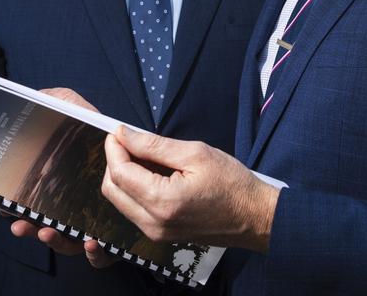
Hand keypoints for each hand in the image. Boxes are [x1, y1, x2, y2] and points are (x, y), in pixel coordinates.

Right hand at [8, 86, 115, 266]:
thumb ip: (65, 103)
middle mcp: (74, 208)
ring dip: (56, 241)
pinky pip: (103, 255)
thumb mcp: (85, 117)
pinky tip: (92, 241)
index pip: (35, 203)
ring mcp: (93, 224)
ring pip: (69, 244)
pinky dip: (94, 253)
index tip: (5, 207)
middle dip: (30, 227)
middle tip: (21, 224)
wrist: (145, 152)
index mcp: (61, 186)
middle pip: (46, 225)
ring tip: (48, 232)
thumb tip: (40, 95)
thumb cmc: (107, 137)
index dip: (18, 208)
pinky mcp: (116, 237)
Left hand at [102, 126, 277, 251]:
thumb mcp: (195, 153)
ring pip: (119, 201)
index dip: (114, 148)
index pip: (119, 173)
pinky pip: (133, 210)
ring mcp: (155, 233)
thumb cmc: (232, 184)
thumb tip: (124, 135)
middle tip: (130, 142)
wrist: (254, 217)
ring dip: (124, 176)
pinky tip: (152, 174)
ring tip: (145, 156)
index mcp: (162, 201)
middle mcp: (153, 223)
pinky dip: (134, 190)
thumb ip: (154, 145)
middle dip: (115, 162)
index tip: (118, 131)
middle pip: (112, 190)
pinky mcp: (160, 236)